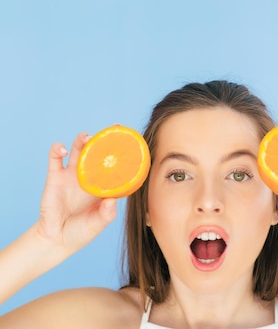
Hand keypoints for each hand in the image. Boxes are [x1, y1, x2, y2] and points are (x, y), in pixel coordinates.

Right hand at [36, 133, 116, 254]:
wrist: (55, 240)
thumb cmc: (80, 232)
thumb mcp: (96, 225)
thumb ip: (105, 215)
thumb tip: (112, 201)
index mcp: (103, 184)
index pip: (114, 163)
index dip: (122, 151)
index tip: (129, 138)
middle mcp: (89, 175)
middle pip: (98, 151)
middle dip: (104, 138)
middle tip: (112, 129)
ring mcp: (72, 174)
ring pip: (78, 149)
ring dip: (83, 139)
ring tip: (86, 138)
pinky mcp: (55, 177)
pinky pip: (55, 158)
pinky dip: (57, 149)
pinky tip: (62, 150)